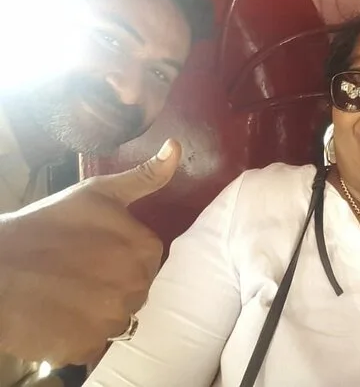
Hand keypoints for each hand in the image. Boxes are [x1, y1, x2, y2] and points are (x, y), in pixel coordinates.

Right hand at [0, 139, 181, 365]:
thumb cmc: (46, 225)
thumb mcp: (98, 193)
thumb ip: (145, 177)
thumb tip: (177, 148)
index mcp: (145, 250)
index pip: (147, 260)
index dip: (119, 256)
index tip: (94, 251)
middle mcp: (137, 288)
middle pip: (135, 290)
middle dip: (112, 283)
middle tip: (77, 273)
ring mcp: (112, 321)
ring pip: (118, 318)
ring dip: (98, 310)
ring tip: (67, 294)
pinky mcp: (87, 348)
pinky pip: (95, 344)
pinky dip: (80, 335)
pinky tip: (59, 316)